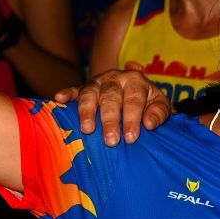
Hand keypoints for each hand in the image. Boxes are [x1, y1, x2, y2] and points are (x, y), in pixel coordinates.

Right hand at [55, 67, 170, 144]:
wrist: (138, 93)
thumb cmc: (149, 104)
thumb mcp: (160, 106)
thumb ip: (158, 113)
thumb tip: (148, 124)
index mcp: (136, 80)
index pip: (134, 100)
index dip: (132, 119)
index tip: (131, 138)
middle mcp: (115, 78)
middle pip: (111, 97)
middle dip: (110, 120)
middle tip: (111, 141)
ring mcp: (98, 81)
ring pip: (90, 93)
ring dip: (87, 111)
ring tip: (87, 129)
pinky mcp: (84, 87)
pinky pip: (74, 89)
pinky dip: (66, 93)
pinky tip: (59, 99)